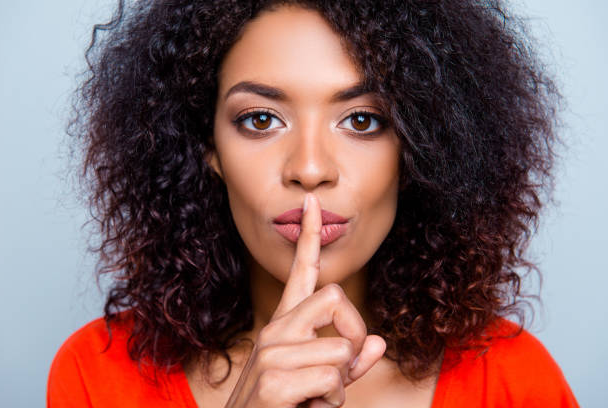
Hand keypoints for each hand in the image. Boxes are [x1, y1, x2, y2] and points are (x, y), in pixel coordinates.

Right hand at [224, 193, 385, 407]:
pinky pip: (333, 378)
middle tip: (340, 368)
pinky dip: (332, 402)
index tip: (313, 202)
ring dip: (340, 383)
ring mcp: (271, 353)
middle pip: (336, 297)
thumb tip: (379, 343)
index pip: (301, 271)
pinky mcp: (273, 380)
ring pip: (342, 348)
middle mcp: (275, 330)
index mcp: (285, 325)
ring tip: (314, 399)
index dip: (309, 236)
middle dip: (353, 335)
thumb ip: (349, 363)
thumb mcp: (321, 383)